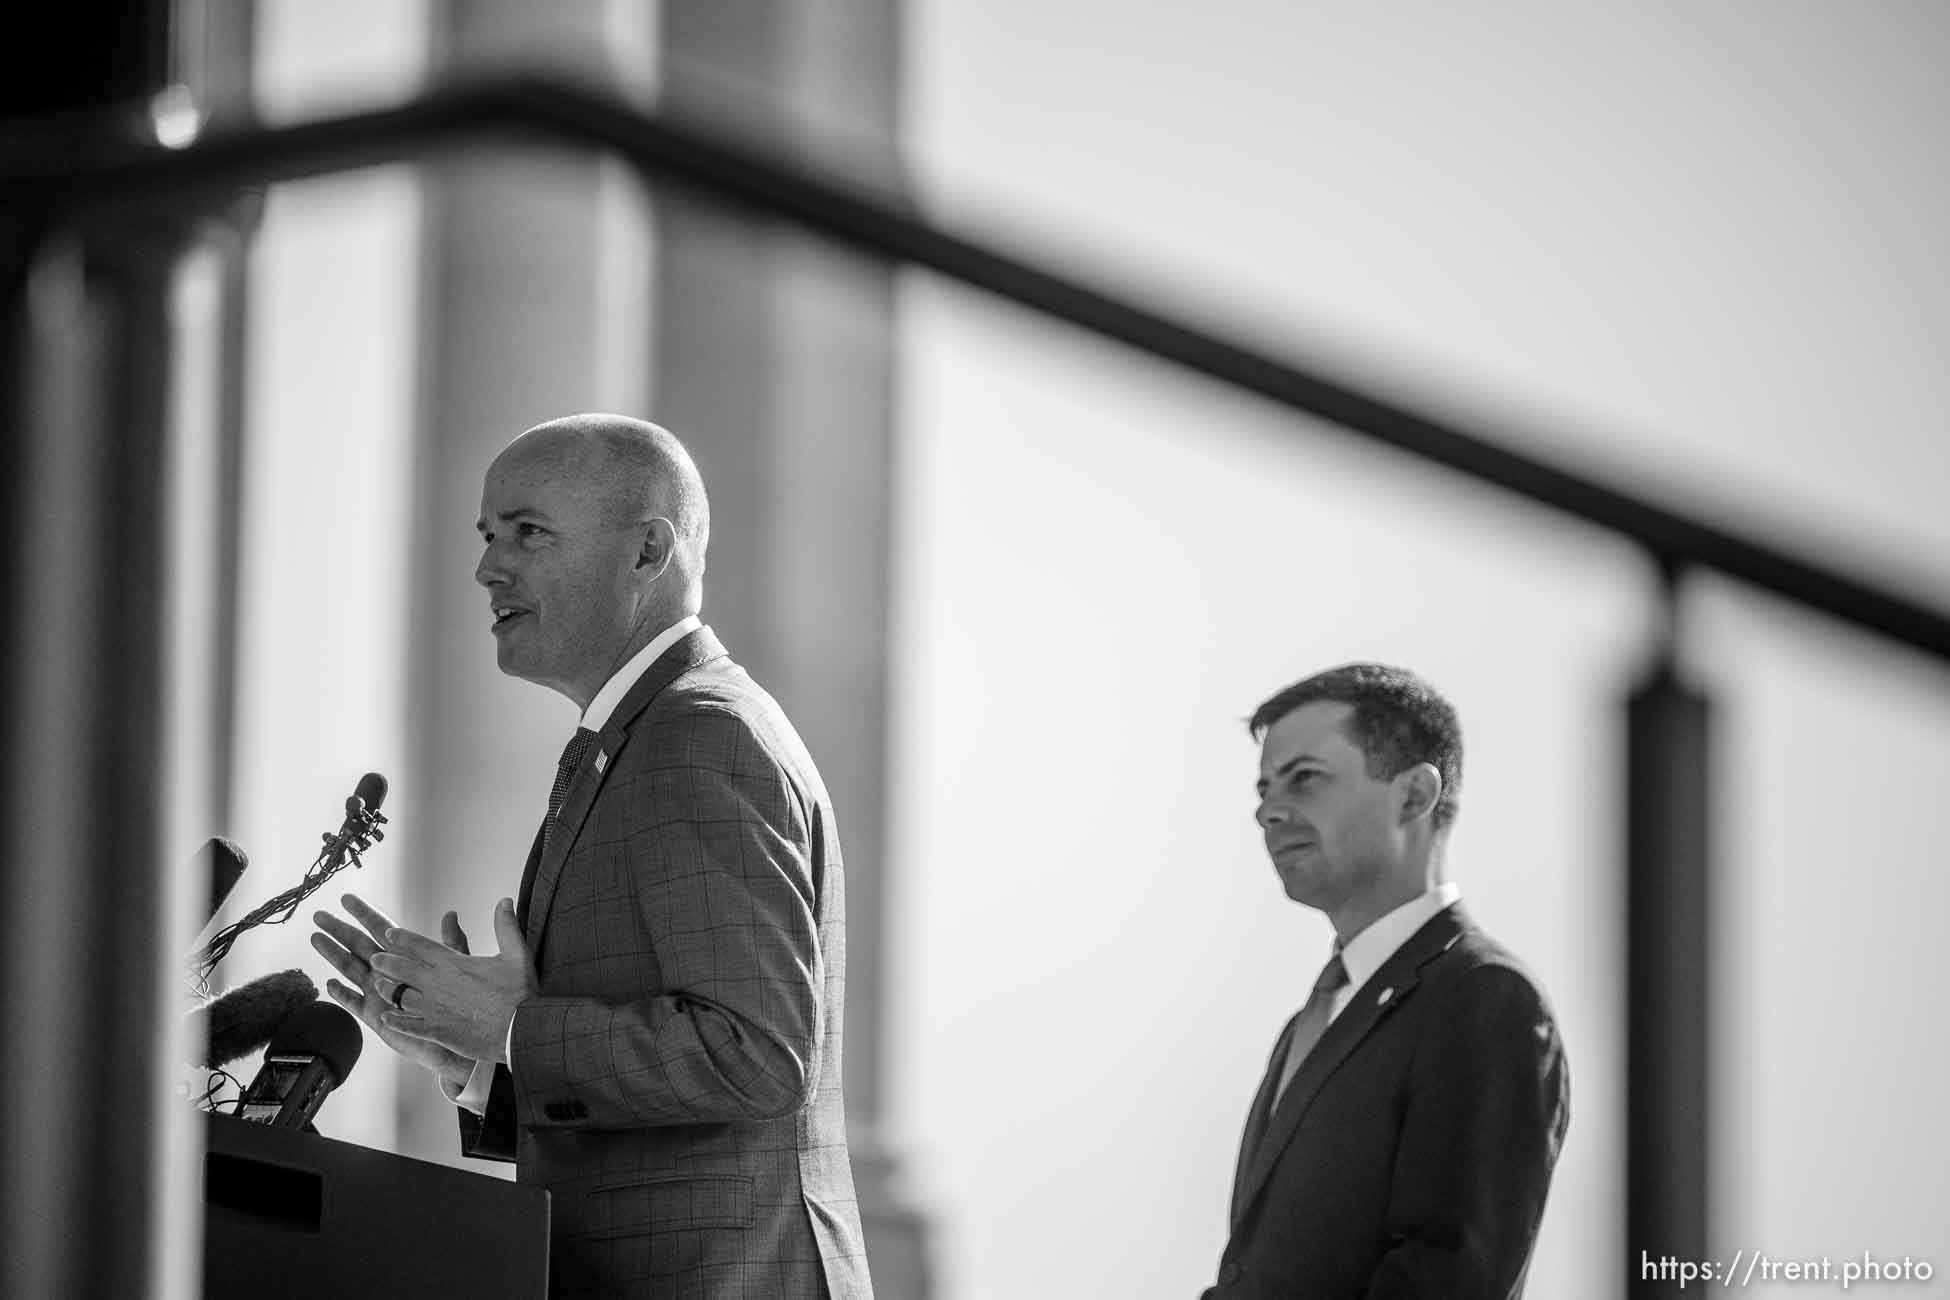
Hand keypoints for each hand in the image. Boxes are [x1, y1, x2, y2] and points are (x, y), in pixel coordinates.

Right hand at [311, 895, 474, 1091]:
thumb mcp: (455, 967)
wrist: (454, 1039)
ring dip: (334, 954)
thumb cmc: (457, 1002)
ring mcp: (379, 993)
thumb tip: (451, 913)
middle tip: (319, 915)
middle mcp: (387, 972)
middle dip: (339, 930)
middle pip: (358, 946)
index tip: (346, 898)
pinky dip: (342, 994)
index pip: (380, 929)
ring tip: (316, 938)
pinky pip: (354, 1003)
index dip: (364, 913)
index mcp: (405, 956)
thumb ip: (451, 941)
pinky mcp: (375, 1017)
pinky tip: (330, 983)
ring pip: (351, 969)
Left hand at [367, 896, 539, 1064]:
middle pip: (400, 968)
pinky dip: (394, 1020)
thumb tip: (505, 900)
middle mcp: (437, 983)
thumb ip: (506, 926)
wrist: (520, 1030)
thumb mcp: (517, 954)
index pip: (418, 945)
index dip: (401, 938)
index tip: (390, 935)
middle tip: (375, 959)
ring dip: (387, 989)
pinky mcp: (435, 1031)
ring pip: (398, 996)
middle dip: (384, 962)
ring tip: (379, 985)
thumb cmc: (520, 993)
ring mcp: (433, 1008)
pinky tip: (387, 1019)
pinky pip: (406, 1025)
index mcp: (453, 963)